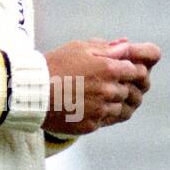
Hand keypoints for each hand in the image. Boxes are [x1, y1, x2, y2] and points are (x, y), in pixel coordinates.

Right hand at [43, 37, 160, 133]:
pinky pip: (108, 120)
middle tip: (117, 84)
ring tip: (106, 97)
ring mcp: (100, 110)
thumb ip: (106, 48)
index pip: (137, 71)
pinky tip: (95, 107)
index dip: (134, 71)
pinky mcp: (91, 124)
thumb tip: (127, 45)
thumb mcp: (79, 48)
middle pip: (132, 91)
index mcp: (108, 69)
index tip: (128, 71)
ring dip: (118, 102)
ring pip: (123, 108)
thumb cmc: (54, 65)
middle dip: (127, 86)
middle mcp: (108, 91)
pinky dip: (105, 114)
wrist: (31, 92)